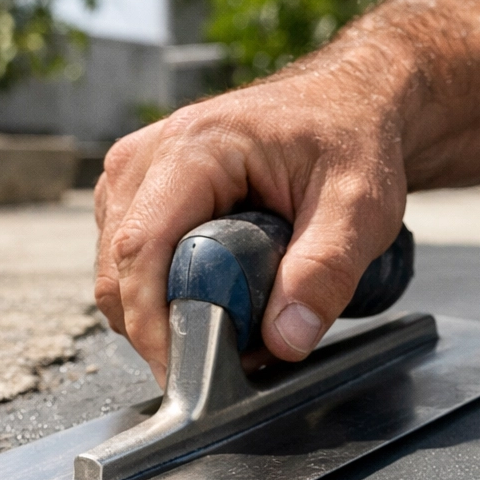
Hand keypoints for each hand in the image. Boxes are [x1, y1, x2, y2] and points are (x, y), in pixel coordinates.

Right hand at [93, 0, 479, 386]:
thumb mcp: (360, 206)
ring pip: (119, 272)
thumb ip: (326, 272)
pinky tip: (215, 300)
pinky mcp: (140, 194)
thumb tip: (284, 341)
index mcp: (193, 148)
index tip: (184, 375)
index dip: (153, 323)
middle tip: (224, 360)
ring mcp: (135, 175)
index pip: (141, 250)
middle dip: (162, 328)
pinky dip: (164, 294)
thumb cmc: (353, 139)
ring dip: (164, 313)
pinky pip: (131, 262)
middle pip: (120, 270)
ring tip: (230, 323)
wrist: (350, 104)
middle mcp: (146, 156)